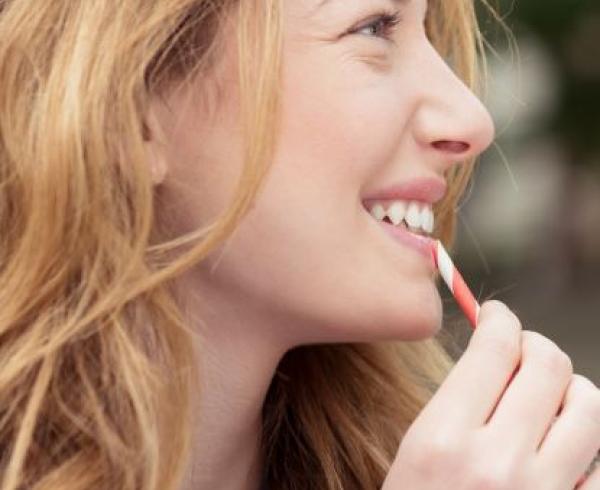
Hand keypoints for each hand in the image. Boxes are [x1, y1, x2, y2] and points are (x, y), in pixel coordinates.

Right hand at [382, 300, 599, 489]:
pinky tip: (560, 456)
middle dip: (536, 345)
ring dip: (570, 391)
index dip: (500, 318)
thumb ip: (458, 401)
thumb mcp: (414, 454)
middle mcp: (498, 463)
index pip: (495, 347)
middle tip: (522, 351)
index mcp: (443, 439)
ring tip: (547, 401)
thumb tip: (498, 347)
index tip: (497, 315)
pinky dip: (587, 451)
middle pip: (549, 364)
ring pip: (590, 406)